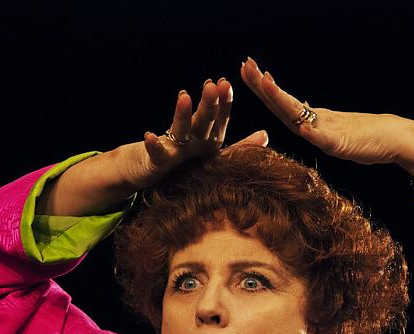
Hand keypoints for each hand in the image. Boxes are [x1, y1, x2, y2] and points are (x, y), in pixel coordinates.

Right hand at [37, 78, 268, 216]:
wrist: (147, 170)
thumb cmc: (184, 162)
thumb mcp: (215, 155)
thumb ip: (241, 147)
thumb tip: (266, 134)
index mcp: (208, 139)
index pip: (220, 118)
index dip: (224, 103)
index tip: (227, 83)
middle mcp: (192, 140)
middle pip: (203, 120)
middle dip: (209, 103)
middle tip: (213, 84)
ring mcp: (174, 149)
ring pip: (180, 130)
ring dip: (182, 114)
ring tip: (184, 96)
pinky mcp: (157, 162)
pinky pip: (157, 154)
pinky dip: (153, 145)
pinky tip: (149, 135)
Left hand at [240, 57, 413, 166]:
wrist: (392, 138)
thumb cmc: (362, 136)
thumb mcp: (330, 132)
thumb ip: (314, 123)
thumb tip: (300, 111)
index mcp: (311, 120)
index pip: (280, 103)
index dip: (262, 88)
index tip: (245, 68)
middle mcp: (316, 121)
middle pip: (284, 103)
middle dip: (263, 86)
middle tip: (246, 64)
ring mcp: (328, 131)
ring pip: (300, 115)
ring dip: (282, 100)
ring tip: (265, 83)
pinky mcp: (342, 145)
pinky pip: (326, 140)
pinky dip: (316, 134)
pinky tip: (305, 129)